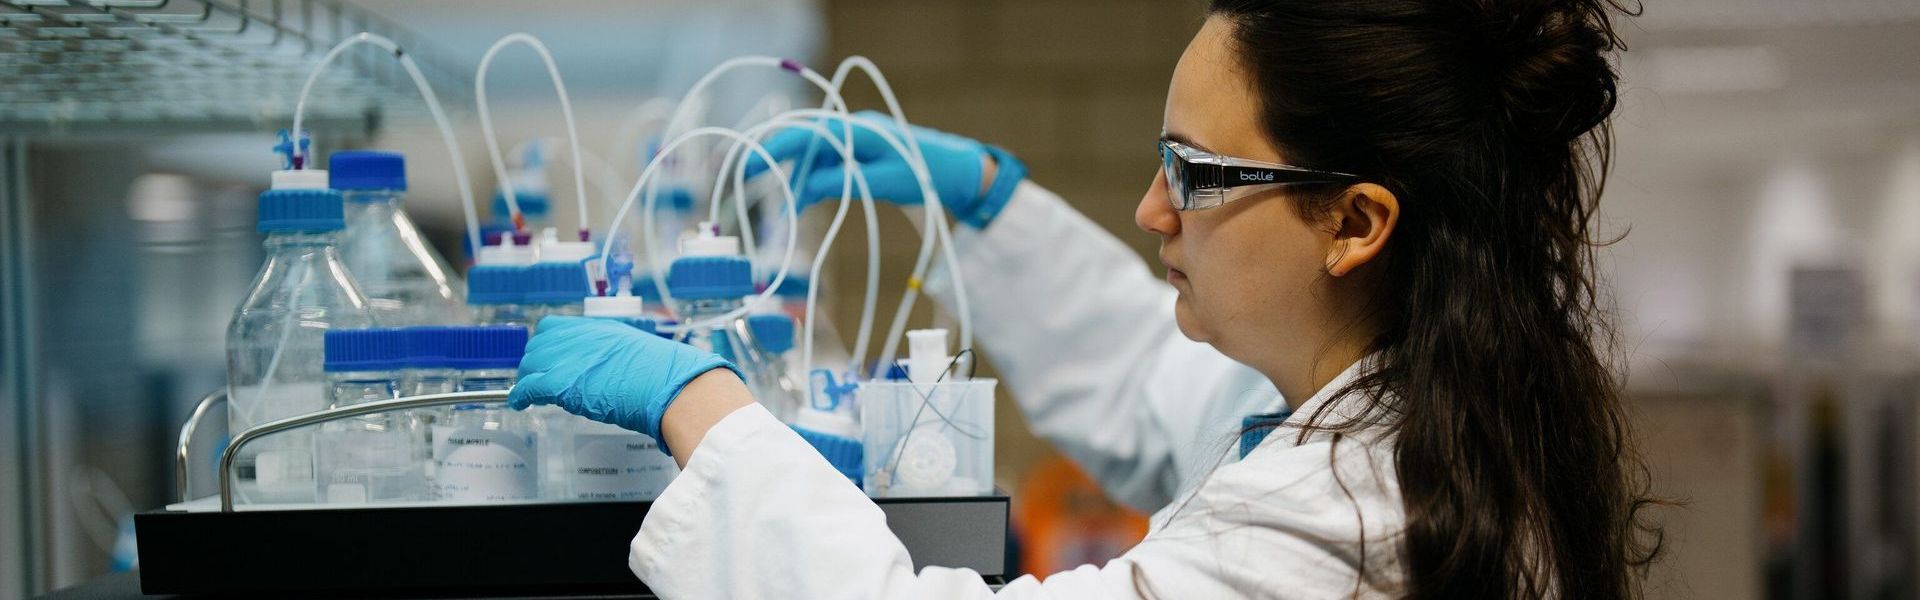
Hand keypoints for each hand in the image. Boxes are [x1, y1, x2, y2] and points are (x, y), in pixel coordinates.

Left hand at [508, 316, 740, 453]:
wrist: (670, 386)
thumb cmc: (665, 375)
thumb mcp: (636, 352)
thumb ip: (613, 356)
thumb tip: (609, 372)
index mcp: (598, 328)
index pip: (554, 327)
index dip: (546, 345)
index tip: (548, 359)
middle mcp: (579, 337)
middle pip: (537, 345)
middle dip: (534, 364)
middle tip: (537, 381)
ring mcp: (569, 358)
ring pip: (530, 365)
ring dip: (528, 380)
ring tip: (530, 395)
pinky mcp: (561, 382)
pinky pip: (527, 387)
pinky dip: (520, 396)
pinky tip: (520, 404)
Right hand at [744, 110, 1026, 227]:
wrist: (956, 170)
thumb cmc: (925, 174)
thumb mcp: (882, 183)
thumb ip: (843, 181)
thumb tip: (805, 186)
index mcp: (857, 129)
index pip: (806, 132)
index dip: (775, 147)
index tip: (752, 165)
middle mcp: (852, 127)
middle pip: (805, 141)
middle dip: (780, 162)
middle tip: (756, 185)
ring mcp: (856, 138)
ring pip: (814, 154)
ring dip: (800, 178)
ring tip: (793, 209)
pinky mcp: (860, 152)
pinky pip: (828, 162)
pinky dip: (815, 179)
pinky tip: (807, 199)